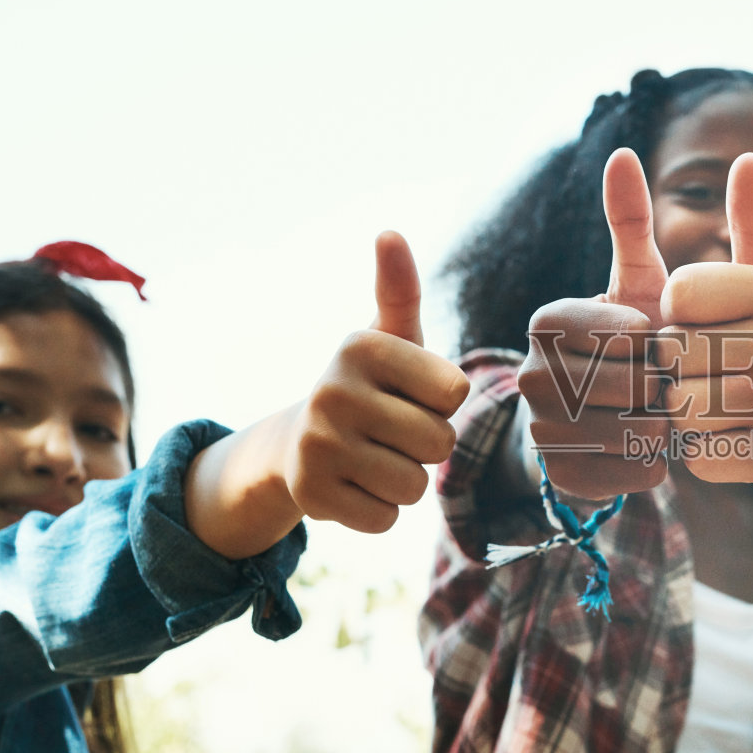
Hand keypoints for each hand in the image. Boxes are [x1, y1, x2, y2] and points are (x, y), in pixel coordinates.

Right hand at [286, 231, 469, 531]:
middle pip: (438, 443)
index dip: (442, 403)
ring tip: (374, 458)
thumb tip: (389, 233)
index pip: (454, 394)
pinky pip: (387, 519)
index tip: (410, 394)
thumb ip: (400, 288)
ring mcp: (317, 446)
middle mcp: (331, 391)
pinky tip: (356, 487)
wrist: (298, 442)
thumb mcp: (390, 336)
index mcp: (360, 347)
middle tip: (392, 432)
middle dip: (427, 446)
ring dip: (407, 481)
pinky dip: (381, 511)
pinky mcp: (310, 497)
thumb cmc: (371, 385)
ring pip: (414, 486)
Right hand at [519, 148, 670, 498]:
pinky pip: (635, 474)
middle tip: (664, 381)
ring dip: (665, 423)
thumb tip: (624, 153)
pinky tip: (649, 444)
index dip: (658, 341)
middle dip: (665, 384)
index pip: (628, 334)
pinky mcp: (560, 478)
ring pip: (637, 432)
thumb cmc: (633, 338)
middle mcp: (530, 375)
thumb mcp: (637, 279)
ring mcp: (540, 431)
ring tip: (658, 410)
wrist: (606, 415)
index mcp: (546, 320)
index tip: (657, 340)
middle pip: (635, 386)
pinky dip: (656, 462)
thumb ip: (631, 220)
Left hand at [659, 153, 752, 488]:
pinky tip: (740, 439)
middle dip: (679, 368)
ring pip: (678, 409)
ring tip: (730, 404)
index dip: (679, 315)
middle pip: (669, 354)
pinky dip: (707, 453)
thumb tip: (748, 159)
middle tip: (720, 371)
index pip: (674, 294)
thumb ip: (752, 222)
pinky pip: (697, 456)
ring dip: (690, 414)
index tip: (717, 325)